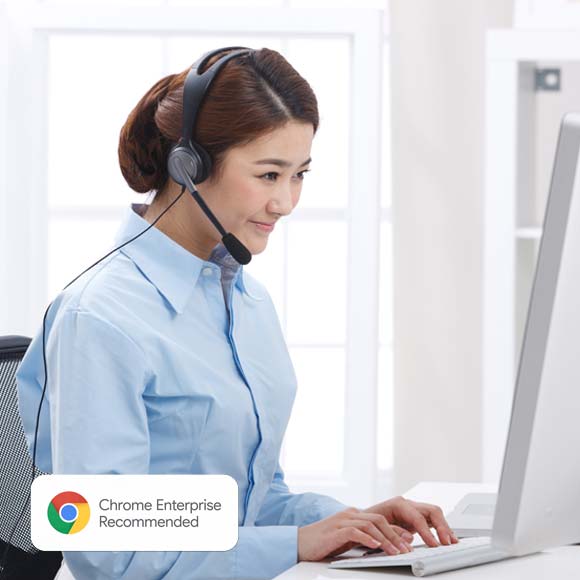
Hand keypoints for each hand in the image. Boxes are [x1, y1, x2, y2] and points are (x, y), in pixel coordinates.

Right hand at [297, 507, 414, 561]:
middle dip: (395, 535)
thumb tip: (382, 545)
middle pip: (379, 520)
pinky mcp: (335, 530)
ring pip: (371, 525)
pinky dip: (367, 538)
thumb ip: (361, 538)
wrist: (300, 543)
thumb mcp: (346, 539)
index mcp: (353, 515)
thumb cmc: (323, 543)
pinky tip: (375, 546)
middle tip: (407, 549)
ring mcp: (342, 520)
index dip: (396, 530)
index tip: (409, 542)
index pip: (380, 519)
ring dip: (386, 539)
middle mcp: (350, 514)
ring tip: (396, 551)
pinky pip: (355, 531)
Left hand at [362, 496, 458, 546]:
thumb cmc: (368, 522)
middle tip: (448, 543)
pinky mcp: (417, 518)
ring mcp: (413, 510)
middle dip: (442, 526)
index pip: (418, 516)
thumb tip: (410, 538)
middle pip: (431, 511)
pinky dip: (441, 529)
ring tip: (453, 542)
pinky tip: (447, 538)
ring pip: (435, 514)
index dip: (427, 531)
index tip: (434, 544)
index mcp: (398, 504)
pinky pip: (433, 521)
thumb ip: (394, 531)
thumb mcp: (377, 527)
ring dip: (445, 528)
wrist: (362, 520)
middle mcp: (408, 505)